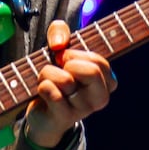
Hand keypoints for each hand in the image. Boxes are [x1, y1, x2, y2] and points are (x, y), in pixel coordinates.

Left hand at [25, 19, 116, 147]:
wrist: (41, 112)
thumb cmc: (55, 77)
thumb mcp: (59, 48)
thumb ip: (60, 31)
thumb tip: (58, 44)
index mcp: (107, 81)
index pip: (99, 61)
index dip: (76, 54)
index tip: (66, 58)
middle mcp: (100, 98)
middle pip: (92, 72)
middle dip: (68, 63)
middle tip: (58, 68)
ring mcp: (83, 110)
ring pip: (65, 80)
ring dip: (47, 74)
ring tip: (48, 81)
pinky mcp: (64, 118)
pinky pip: (50, 91)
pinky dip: (41, 86)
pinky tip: (42, 93)